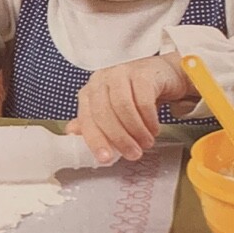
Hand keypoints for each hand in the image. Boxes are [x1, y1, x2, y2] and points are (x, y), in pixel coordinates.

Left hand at [67, 54, 190, 161]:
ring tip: (146, 143)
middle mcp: (102, 80)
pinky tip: (154, 129)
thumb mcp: (112, 111)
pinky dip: (149, 119)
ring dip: (136, 130)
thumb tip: (71, 133)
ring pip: (123, 106)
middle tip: (133, 154)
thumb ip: (93, 123)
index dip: (95, 140)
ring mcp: (121, 73)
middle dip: (119, 138)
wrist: (162, 75)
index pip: (86, 118)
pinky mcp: (143, 73)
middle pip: (103, 113)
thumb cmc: (134, 96)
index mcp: (89, 92)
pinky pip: (144, 100)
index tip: (106, 159)